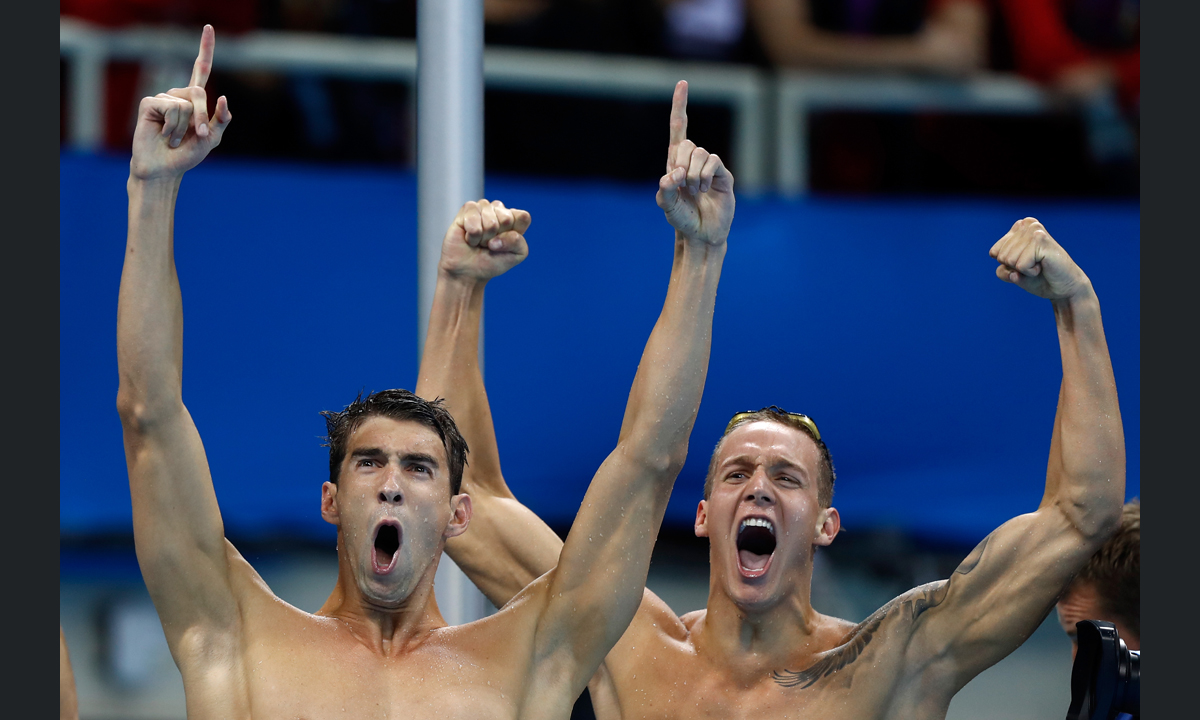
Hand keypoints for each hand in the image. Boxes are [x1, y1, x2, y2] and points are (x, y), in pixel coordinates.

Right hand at [129, 25, 231, 181]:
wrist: (165, 169)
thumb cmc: (187, 154)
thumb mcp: (212, 139)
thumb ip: (222, 120)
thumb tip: (222, 97)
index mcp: (194, 100)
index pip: (201, 69)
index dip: (205, 49)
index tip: (208, 27)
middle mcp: (178, 95)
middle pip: (198, 92)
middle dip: (203, 118)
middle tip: (197, 136)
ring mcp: (162, 98)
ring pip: (186, 104)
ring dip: (185, 127)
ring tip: (175, 138)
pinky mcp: (149, 103)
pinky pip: (171, 108)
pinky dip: (173, 126)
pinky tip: (165, 134)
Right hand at [438, 199, 531, 281]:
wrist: (469, 272)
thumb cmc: (493, 262)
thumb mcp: (516, 254)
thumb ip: (517, 241)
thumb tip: (495, 231)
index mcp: (515, 218)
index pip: (523, 217)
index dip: (513, 235)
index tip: (505, 245)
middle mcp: (499, 210)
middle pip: (506, 219)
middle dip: (496, 237)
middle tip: (489, 244)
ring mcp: (483, 207)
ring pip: (490, 221)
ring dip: (483, 238)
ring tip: (479, 242)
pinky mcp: (467, 209)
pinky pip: (473, 217)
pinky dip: (472, 234)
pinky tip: (469, 237)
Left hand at [656, 81, 734, 245]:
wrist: (701, 234)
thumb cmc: (682, 219)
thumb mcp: (666, 205)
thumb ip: (665, 189)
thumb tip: (673, 174)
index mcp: (676, 162)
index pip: (678, 128)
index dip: (680, 106)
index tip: (683, 84)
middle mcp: (693, 160)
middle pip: (686, 143)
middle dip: (680, 162)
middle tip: (681, 183)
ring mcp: (709, 167)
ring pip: (700, 153)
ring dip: (692, 174)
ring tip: (694, 191)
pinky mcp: (723, 175)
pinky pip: (713, 162)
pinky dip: (705, 176)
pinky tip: (704, 190)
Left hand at [989, 218, 1090, 300]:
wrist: (1065, 288)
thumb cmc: (1039, 279)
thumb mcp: (1013, 274)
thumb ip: (1002, 270)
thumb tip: (1012, 271)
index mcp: (1019, 227)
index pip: (994, 252)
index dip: (1008, 265)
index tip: (1026, 263)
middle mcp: (1027, 224)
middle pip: (1001, 256)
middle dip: (1015, 267)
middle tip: (1034, 266)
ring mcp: (1035, 230)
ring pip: (1009, 260)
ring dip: (1023, 269)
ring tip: (1040, 265)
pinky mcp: (1041, 240)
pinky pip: (1020, 265)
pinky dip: (1030, 272)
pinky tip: (1043, 267)